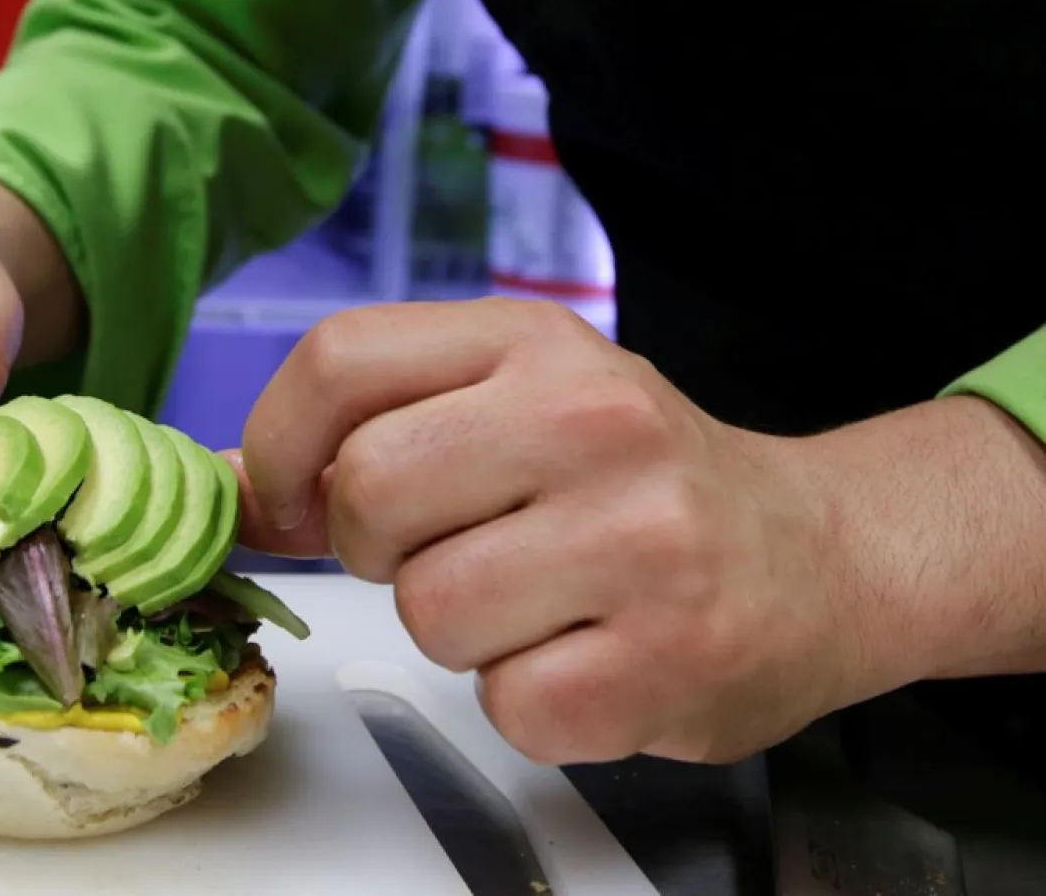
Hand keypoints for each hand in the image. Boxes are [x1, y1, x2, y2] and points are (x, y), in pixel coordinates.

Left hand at [234, 298, 902, 765]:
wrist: (821, 555)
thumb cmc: (639, 479)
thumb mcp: (516, 405)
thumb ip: (373, 427)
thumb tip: (227, 491)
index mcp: (536, 342)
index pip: (338, 360)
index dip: (278, 445)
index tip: (288, 501)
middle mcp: (593, 420)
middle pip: (368, 492)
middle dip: (377, 547)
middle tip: (445, 548)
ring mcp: (642, 539)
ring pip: (430, 612)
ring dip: (459, 631)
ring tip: (536, 601)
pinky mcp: (670, 658)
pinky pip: (508, 706)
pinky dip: (528, 699)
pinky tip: (588, 654)